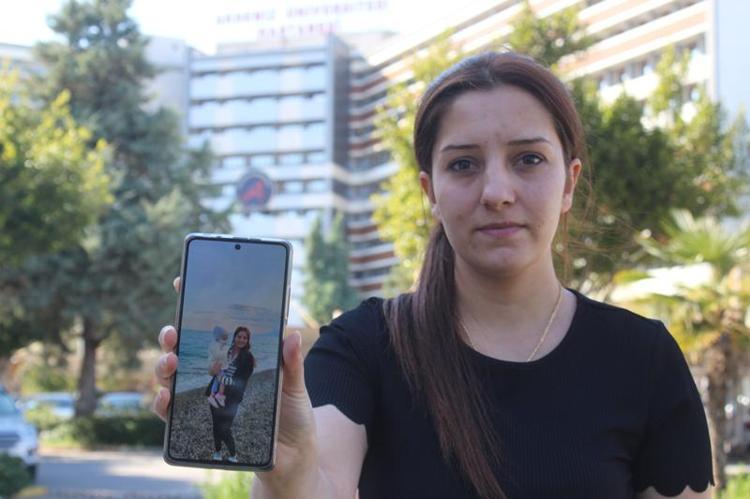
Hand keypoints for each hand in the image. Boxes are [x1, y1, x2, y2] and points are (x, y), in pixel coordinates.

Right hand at [153, 277, 323, 495]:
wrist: (290, 458)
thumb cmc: (291, 417)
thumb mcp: (295, 388)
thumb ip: (291, 363)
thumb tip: (292, 334)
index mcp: (236, 358)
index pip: (212, 327)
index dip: (195, 304)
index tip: (182, 282)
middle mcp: (214, 373)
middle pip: (184, 347)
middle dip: (171, 335)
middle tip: (172, 332)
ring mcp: (203, 396)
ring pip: (171, 375)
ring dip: (163, 365)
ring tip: (169, 361)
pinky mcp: (197, 423)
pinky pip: (171, 412)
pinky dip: (163, 402)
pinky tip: (165, 396)